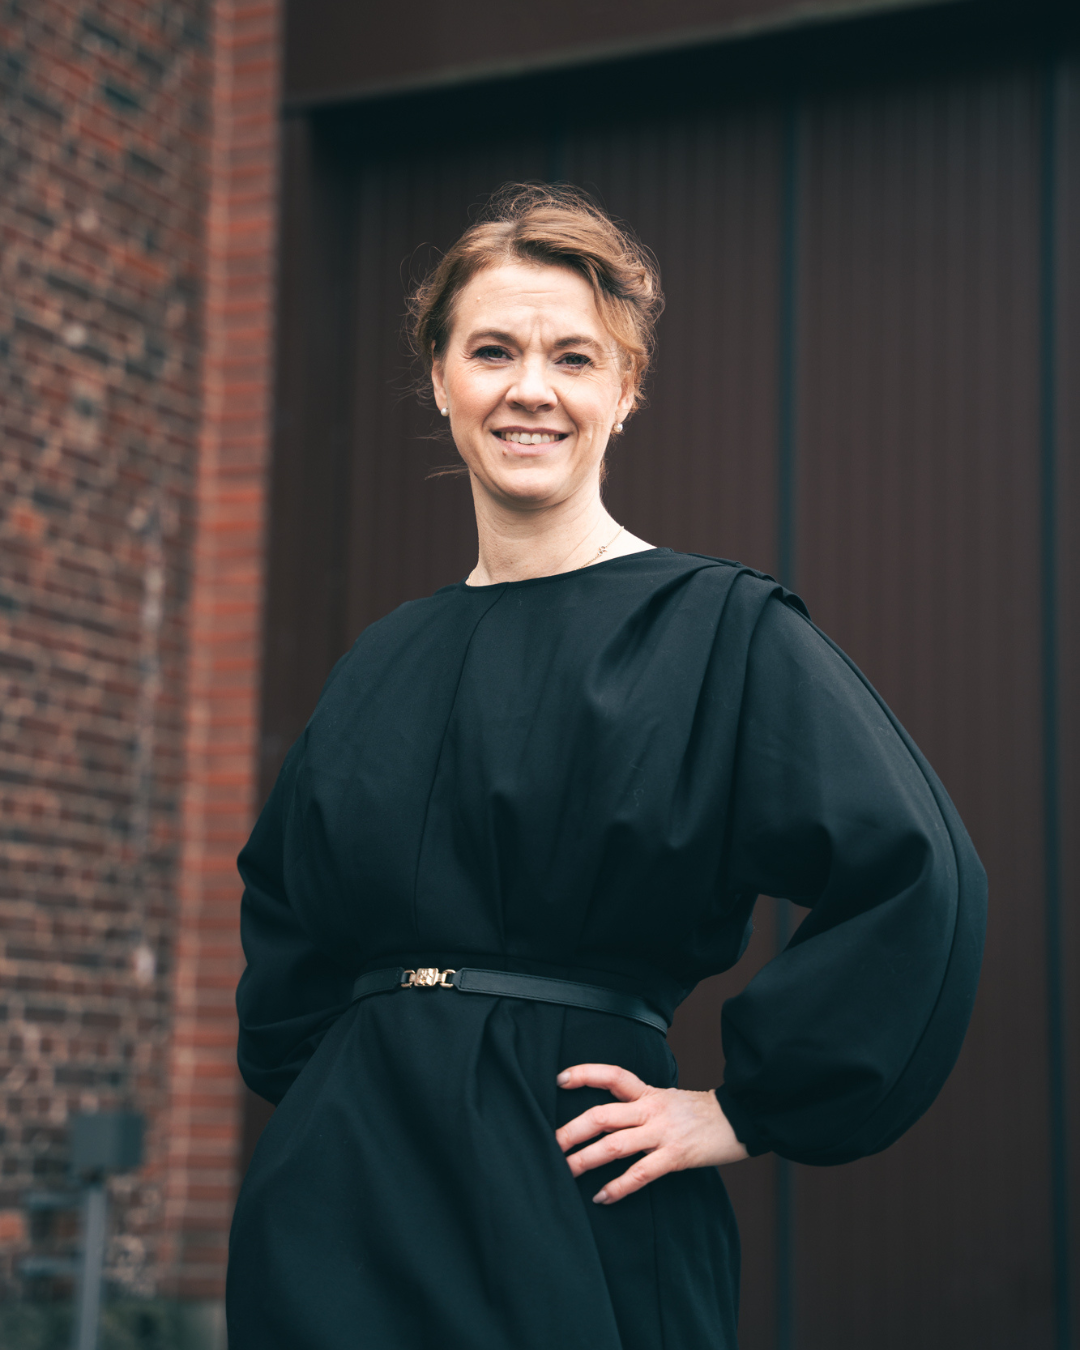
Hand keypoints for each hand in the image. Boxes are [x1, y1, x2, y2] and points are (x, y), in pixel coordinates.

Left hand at [555, 1062, 748, 1204]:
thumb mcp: (666, 1099)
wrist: (739, 1120)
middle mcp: (651, 1109)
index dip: (586, 1074)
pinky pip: (641, 1173)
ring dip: (586, 1159)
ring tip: (565, 1171)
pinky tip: (602, 1196)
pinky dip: (619, 1186)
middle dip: (573, 1130)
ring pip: (616, 1145)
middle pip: (604, 1115)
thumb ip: (639, 1104)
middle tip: (550, 1143)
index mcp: (648, 1092)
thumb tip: (607, 1117)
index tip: (560, 1078)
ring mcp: (663, 1133)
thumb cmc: (698, 1113)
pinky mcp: (676, 1156)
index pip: (613, 1075)